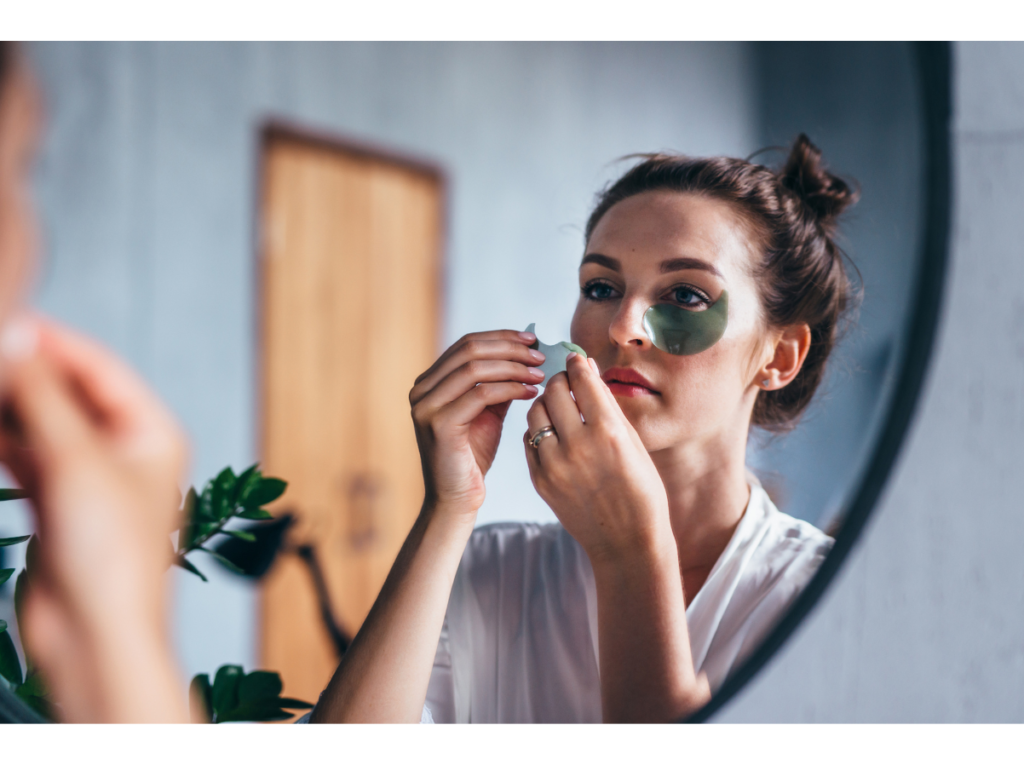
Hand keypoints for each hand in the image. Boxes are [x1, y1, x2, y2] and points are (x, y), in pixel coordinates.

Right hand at [0, 315, 188, 721]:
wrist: (95, 634)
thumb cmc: (112, 556)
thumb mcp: (76, 461)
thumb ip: (44, 397)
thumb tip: (18, 339)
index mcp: (153, 433)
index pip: (101, 369)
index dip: (55, 342)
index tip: (12, 320)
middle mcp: (127, 451)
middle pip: (70, 392)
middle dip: (27, 371)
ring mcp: (91, 477)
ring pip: (43, 423)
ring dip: (9, 402)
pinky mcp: (58, 503)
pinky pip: (25, 455)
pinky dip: (2, 439)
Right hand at [410, 330, 543, 514]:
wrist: (457, 498)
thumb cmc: (472, 456)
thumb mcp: (487, 411)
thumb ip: (498, 382)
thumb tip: (526, 354)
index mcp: (429, 382)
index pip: (467, 344)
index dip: (501, 338)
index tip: (532, 340)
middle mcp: (421, 389)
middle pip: (470, 350)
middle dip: (510, 349)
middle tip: (539, 356)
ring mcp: (426, 405)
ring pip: (475, 369)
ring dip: (513, 367)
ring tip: (539, 374)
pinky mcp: (439, 423)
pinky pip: (480, 394)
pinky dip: (509, 388)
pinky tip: (530, 393)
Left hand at [524, 353, 671, 563]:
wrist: (627, 542)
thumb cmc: (640, 490)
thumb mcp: (633, 442)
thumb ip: (607, 406)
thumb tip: (587, 371)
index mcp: (608, 431)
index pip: (581, 379)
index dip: (577, 364)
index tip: (576, 361)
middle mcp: (578, 445)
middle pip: (552, 391)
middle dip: (559, 380)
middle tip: (565, 382)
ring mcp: (555, 465)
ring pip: (535, 413)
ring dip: (545, 404)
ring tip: (558, 408)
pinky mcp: (540, 481)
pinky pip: (528, 441)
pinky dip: (538, 431)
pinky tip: (552, 434)